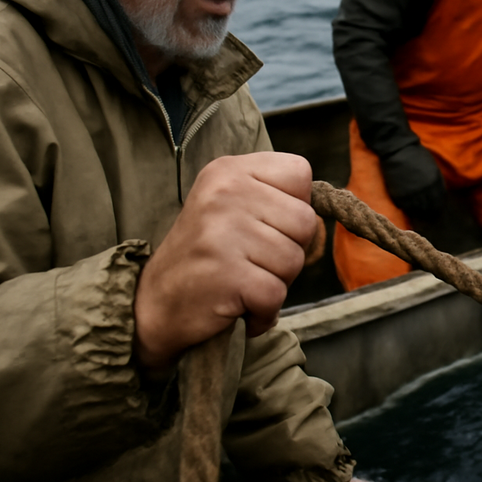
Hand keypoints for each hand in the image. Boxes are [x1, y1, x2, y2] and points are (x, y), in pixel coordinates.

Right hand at [133, 152, 317, 373]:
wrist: (152, 304)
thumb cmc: (208, 255)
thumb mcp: (234, 205)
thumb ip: (276, 196)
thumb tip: (329, 206)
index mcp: (229, 169)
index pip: (300, 173)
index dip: (294, 207)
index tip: (263, 225)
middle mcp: (225, 193)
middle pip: (305, 221)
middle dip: (288, 250)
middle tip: (249, 261)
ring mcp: (223, 233)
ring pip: (294, 260)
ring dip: (275, 282)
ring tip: (240, 281)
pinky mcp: (225, 275)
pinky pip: (276, 295)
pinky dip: (264, 311)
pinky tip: (239, 305)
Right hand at [380, 144, 446, 221]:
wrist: (398, 149)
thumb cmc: (416, 155)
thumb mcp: (431, 167)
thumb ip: (435, 181)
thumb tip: (438, 194)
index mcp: (435, 181)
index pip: (439, 200)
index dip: (438, 208)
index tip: (437, 212)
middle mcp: (425, 189)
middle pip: (430, 208)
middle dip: (430, 214)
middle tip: (430, 220)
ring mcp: (412, 192)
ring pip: (418, 210)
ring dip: (420, 215)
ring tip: (420, 219)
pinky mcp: (399, 194)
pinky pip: (406, 207)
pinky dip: (408, 210)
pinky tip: (409, 211)